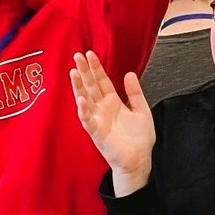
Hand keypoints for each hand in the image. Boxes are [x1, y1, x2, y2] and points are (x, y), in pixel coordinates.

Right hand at [69, 52, 154, 193]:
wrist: (139, 160)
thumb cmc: (140, 139)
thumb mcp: (142, 110)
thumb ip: (135, 93)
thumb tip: (129, 73)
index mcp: (113, 102)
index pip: (102, 81)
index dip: (96, 68)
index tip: (89, 54)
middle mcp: (103, 109)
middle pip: (91, 86)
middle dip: (84, 71)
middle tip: (77, 56)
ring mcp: (98, 120)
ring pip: (85, 100)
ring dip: (78, 87)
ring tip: (73, 73)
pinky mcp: (96, 133)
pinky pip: (88, 121)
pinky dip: (84, 111)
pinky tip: (81, 100)